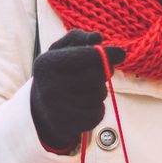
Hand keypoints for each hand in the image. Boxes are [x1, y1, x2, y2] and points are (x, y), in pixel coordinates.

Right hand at [30, 30, 126, 153]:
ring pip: (100, 95)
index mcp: (47, 63)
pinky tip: (84, 107)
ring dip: (99, 92)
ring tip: (84, 91)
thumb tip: (97, 37)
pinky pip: (98, 113)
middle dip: (103, 74)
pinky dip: (97, 110)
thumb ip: (78, 37)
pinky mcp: (67, 125)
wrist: (40, 107)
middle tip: (96, 74)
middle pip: (97, 76)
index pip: (88, 56)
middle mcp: (50, 85)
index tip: (121, 53)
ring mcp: (57, 108)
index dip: (109, 54)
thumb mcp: (61, 50)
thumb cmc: (57, 72)